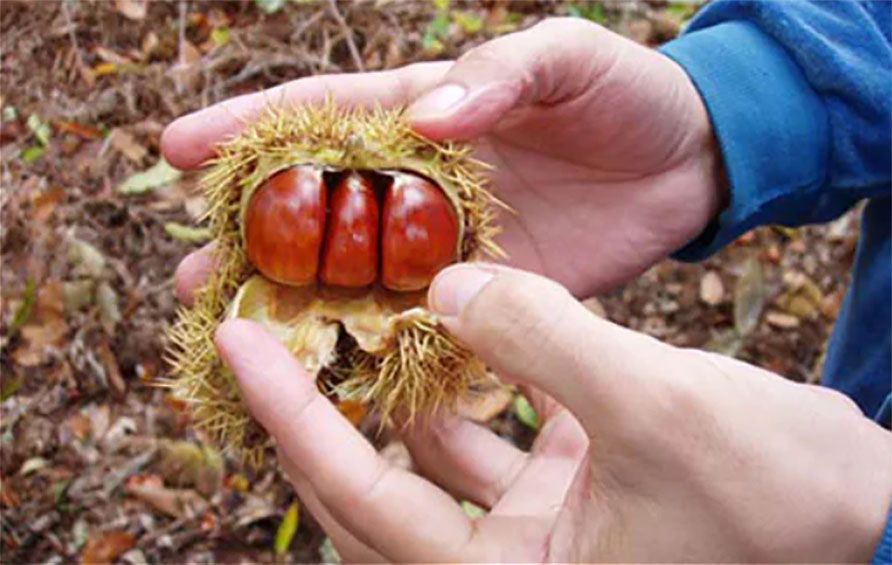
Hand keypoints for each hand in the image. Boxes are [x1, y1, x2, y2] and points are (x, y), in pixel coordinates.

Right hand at [163, 17, 723, 297]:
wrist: (691, 161)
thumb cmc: (624, 92)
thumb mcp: (565, 56)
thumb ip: (500, 74)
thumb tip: (430, 116)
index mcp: (428, 113)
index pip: (324, 119)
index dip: (250, 130)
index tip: (179, 148)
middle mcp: (424, 185)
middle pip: (322, 214)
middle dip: (255, 242)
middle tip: (193, 277)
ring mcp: (454, 244)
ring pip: (363, 278)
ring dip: (304, 307)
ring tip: (244, 334)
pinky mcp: (495, 291)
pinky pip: (431, 322)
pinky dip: (389, 346)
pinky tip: (346, 374)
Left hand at [176, 262, 891, 561]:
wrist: (869, 519)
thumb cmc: (778, 497)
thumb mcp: (659, 406)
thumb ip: (543, 337)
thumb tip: (444, 286)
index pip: (356, 498)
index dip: (289, 415)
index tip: (235, 344)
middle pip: (374, 490)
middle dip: (324, 409)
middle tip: (281, 332)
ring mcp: (538, 539)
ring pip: (432, 463)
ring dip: (401, 393)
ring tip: (366, 320)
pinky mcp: (571, 501)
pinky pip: (493, 441)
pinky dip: (475, 388)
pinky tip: (465, 331)